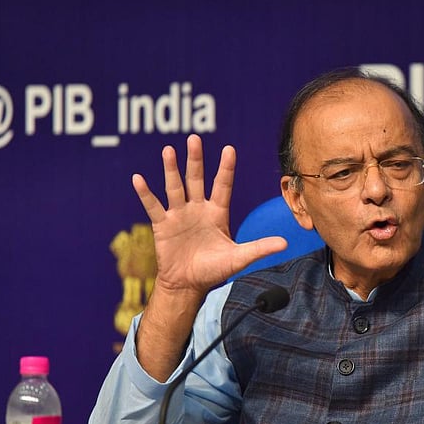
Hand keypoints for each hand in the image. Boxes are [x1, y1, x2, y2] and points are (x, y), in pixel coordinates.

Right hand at [132, 134, 287, 297]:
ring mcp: (179, 215)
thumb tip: (286, 243)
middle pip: (196, 179)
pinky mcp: (163, 225)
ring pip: (175, 187)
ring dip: (171, 169)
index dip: (226, 168)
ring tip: (168, 150)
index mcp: (217, 213)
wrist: (188, 285)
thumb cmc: (214, 270)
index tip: (229, 149)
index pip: (223, 185)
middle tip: (194, 138)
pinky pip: (152, 206)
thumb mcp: (239, 258)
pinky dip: (145, 193)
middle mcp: (198, 209)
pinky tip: (138, 179)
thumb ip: (259, 248)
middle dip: (196, 159)